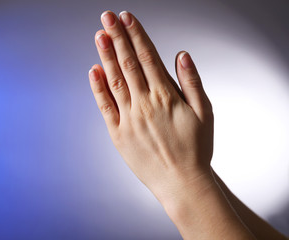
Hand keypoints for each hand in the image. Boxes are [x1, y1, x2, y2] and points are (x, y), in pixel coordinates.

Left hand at [89, 10, 213, 202]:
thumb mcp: (204, 112)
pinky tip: (93, 71)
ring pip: (114, 80)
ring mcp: (129, 118)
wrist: (182, 182)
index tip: (127, 18)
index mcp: (166, 96)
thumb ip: (191, 81)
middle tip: (107, 17)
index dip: (136, 35)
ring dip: (105, 56)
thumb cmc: (196, 149)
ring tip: (99, 35)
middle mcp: (145, 103)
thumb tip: (181, 55)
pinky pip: (105, 107)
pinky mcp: (118, 134)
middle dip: (117, 36)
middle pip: (128, 63)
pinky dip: (98, 88)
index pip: (147, 57)